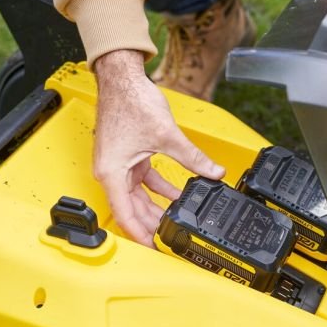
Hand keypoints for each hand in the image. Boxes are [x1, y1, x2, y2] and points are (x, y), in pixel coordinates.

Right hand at [93, 49, 225, 246]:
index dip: (141, 235)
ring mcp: (120, 165)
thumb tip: (214, 172)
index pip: (125, 215)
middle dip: (153, 225)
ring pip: (139, 197)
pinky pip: (145, 181)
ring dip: (158, 208)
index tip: (154, 249)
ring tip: (176, 221)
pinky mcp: (129, 158)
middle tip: (171, 240)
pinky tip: (178, 195)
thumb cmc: (130, 102)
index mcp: (112, 173)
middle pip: (133, 209)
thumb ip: (193, 158)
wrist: (122, 78)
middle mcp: (111, 173)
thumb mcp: (167, 135)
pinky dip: (161, 189)